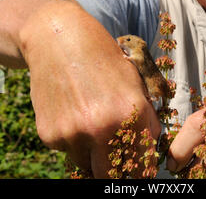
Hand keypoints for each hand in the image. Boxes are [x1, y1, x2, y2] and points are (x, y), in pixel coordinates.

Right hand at [21, 0, 160, 177]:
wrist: (56, 37)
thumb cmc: (99, 54)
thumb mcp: (132, 79)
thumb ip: (144, 116)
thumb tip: (148, 149)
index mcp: (130, 112)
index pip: (142, 165)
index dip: (140, 167)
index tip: (135, 163)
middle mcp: (101, 129)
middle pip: (111, 176)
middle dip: (114, 168)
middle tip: (113, 152)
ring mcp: (72, 134)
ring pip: (86, 163)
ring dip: (90, 151)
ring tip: (88, 116)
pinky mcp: (49, 135)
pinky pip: (66, 149)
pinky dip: (71, 137)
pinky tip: (71, 108)